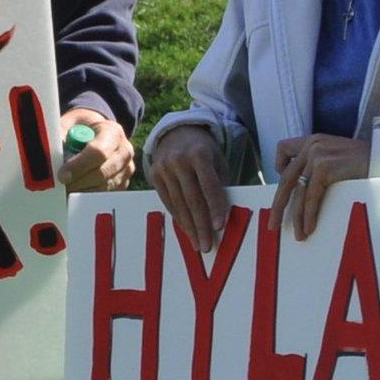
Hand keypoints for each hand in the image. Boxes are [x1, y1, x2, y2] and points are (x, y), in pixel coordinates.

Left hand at [60, 105, 132, 192]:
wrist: (97, 132)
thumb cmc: (80, 127)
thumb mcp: (69, 124)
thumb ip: (60, 136)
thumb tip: (47, 156)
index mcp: (113, 132)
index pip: (98, 152)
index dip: (79, 166)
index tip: (61, 175)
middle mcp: (125, 152)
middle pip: (102, 173)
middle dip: (79, 182)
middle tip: (59, 188)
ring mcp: (126, 170)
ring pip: (103, 188)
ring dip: (82, 192)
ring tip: (64, 191)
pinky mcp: (123, 184)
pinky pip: (104, 196)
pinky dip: (87, 197)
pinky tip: (74, 193)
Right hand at [148, 120, 230, 253]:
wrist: (177, 133)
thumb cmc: (205, 151)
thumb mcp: (217, 160)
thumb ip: (221, 183)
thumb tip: (225, 215)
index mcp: (199, 153)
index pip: (209, 185)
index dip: (215, 207)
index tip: (220, 227)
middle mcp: (179, 160)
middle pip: (192, 199)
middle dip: (201, 225)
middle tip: (208, 245)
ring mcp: (164, 167)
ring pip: (178, 203)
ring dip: (189, 227)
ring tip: (199, 244)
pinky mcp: (153, 175)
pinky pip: (168, 201)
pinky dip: (178, 217)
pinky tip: (187, 230)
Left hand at [271, 131, 369, 238]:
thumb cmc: (367, 164)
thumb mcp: (338, 157)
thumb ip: (320, 165)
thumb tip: (303, 191)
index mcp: (314, 140)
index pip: (283, 149)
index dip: (279, 168)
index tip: (285, 187)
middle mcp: (312, 145)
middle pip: (286, 178)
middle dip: (278, 204)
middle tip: (273, 224)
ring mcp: (317, 155)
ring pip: (297, 191)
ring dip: (295, 217)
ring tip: (297, 234)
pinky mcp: (325, 167)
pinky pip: (311, 197)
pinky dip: (309, 215)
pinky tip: (309, 228)